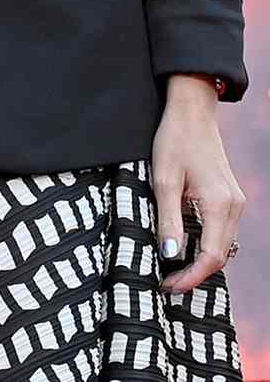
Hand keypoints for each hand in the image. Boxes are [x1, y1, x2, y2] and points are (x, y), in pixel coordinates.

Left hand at [153, 74, 243, 293]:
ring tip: (171, 269)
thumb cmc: (174, 140)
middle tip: (166, 282)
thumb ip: (168, 219)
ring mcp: (235, 202)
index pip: (211, 256)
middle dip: (195, 273)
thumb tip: (170, 255)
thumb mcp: (163, 179)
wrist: (191, 112)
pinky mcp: (229, 197)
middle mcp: (234, 207)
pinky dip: (205, 244)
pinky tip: (184, 246)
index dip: (191, 277)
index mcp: (220, 205)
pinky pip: (221, 230)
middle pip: (220, 255)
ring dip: (200, 260)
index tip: (168, 286)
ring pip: (222, 244)